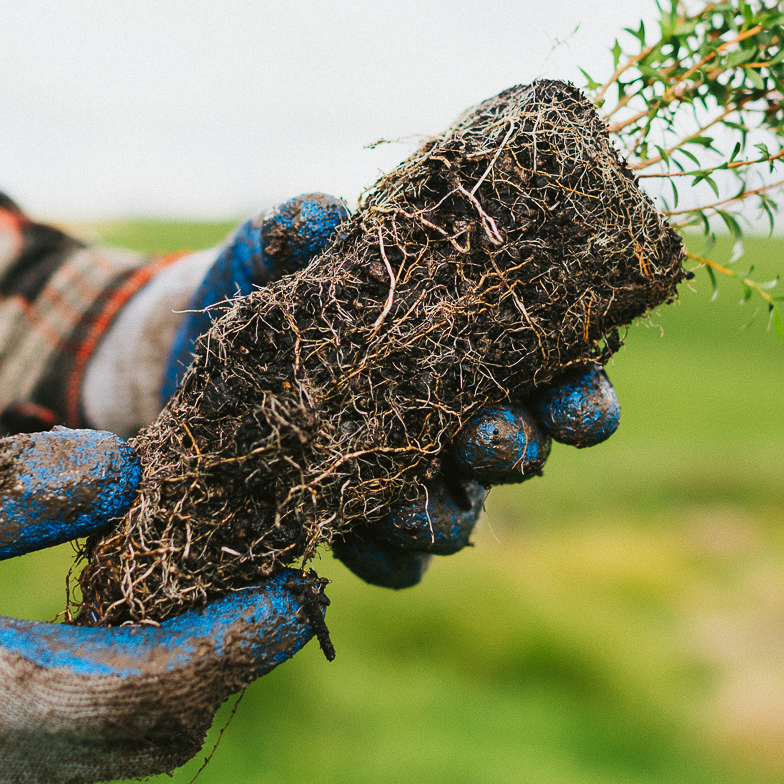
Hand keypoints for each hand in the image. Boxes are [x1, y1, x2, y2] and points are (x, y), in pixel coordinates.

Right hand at [0, 431, 317, 783]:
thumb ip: (19, 488)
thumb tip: (128, 460)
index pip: (151, 689)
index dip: (234, 640)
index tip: (296, 583)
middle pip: (155, 733)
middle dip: (224, 662)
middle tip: (268, 573)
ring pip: (120, 749)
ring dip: (178, 679)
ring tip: (215, 588)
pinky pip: (74, 746)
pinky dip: (122, 689)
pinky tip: (127, 616)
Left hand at [164, 196, 624, 590]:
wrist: (203, 357)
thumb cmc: (276, 288)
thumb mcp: (282, 248)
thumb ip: (302, 228)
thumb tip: (322, 217)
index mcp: (480, 350)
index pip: (559, 377)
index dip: (580, 393)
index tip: (573, 394)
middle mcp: (462, 423)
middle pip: (515, 451)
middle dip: (510, 448)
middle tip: (485, 438)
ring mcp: (417, 484)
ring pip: (458, 515)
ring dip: (443, 511)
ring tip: (408, 498)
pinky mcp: (363, 534)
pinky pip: (394, 565)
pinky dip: (382, 556)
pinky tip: (355, 539)